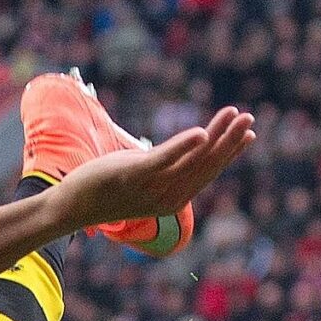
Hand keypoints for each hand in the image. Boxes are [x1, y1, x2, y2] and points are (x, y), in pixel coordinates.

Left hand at [53, 107, 255, 232]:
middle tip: (249, 118)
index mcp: (172, 199)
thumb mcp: (141, 176)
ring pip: (192, 160)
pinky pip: (164, 161)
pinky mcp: (133, 175)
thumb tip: (176, 152)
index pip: (208, 172)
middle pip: (206, 165)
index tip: (248, 133)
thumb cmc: (106, 188)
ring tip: (233, 114)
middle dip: (230, 141)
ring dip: (217, 136)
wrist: (72, 206)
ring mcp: (151, 188)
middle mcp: (167, 197)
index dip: (230, 153)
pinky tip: (201, 132)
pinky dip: (184, 147)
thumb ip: (163, 167)